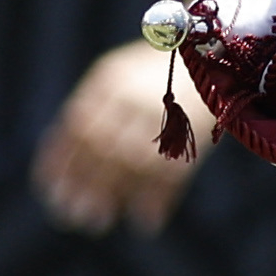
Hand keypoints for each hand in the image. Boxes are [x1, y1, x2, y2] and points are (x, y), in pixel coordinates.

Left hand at [33, 41, 199, 232]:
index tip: (52, 194)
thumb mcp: (122, 76)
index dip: (60, 163)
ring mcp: (168, 108)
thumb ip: (94, 112)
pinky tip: (146, 221)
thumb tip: (60, 165)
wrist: (223, 53)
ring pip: (134, 159)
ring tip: (98, 223)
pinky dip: (158, 199)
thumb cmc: (164, 70)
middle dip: (86, 186)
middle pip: (102, 146)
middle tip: (74, 217)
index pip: (76, 126)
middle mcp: (135, 92)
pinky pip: (174, 165)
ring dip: (116, 196)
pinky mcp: (198, 124)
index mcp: (110, 80)